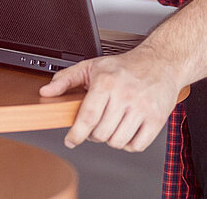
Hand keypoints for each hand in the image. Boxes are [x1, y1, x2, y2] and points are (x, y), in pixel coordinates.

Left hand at [40, 46, 182, 151]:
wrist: (160, 62)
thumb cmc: (124, 67)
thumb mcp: (91, 67)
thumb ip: (66, 79)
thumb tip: (46, 91)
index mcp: (106, 83)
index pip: (87, 117)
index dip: (76, 134)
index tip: (70, 140)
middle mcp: (125, 95)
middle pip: (101, 133)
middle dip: (94, 134)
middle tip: (96, 126)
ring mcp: (142, 108)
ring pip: (117, 142)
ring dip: (111, 139)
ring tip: (112, 126)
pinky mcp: (157, 119)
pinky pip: (137, 145)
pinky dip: (129, 144)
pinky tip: (126, 131)